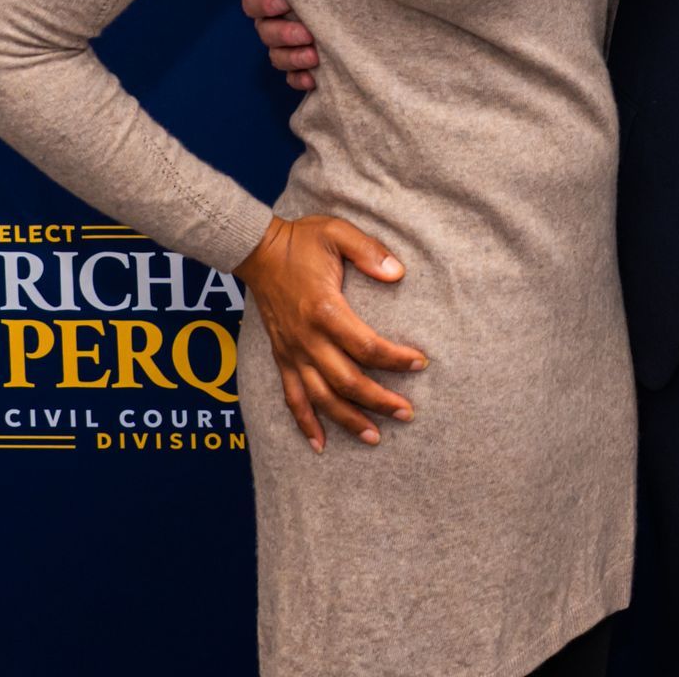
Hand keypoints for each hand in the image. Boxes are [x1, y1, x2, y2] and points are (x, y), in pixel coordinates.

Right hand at [236, 215, 428, 450]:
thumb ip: (369, 251)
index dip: (395, 359)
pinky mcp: (281, 357)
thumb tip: (398, 273)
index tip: (421, 363)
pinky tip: (319, 444)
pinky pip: (292, 398)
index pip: (366, 346)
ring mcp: (292, 352)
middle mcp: (307, 339)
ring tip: (375, 437)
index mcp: (325, 310)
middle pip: (346, 381)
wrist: (257, 250)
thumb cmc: (302, 240)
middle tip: (407, 413)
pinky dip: (305, 423)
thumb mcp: (338, 233)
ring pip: (321, 398)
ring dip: (348, 420)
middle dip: (379, 401)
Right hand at [245, 0, 318, 91]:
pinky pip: (292, 78)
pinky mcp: (300, 67)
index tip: (285, 1)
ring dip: (293, 58)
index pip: (252, 2)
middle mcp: (275, 22)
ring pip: (276, 56)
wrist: (364, 12)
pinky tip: (313, 78)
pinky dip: (299, 79)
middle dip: (284, 34)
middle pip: (265, 32)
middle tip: (307, 33)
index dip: (264, 4)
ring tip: (314, 56)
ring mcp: (285, 46)